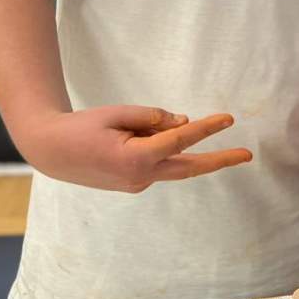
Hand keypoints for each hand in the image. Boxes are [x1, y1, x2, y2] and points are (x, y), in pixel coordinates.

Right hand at [16, 106, 247, 192]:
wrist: (50, 152)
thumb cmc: (82, 127)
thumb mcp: (117, 113)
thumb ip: (153, 117)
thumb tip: (184, 123)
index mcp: (136, 159)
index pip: (181, 140)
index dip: (207, 128)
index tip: (229, 119)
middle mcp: (140, 177)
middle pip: (189, 167)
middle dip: (220, 160)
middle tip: (247, 155)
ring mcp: (137, 185)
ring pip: (169, 161)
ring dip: (166, 143)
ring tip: (121, 130)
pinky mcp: (134, 185)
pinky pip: (154, 162)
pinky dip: (153, 147)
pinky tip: (123, 138)